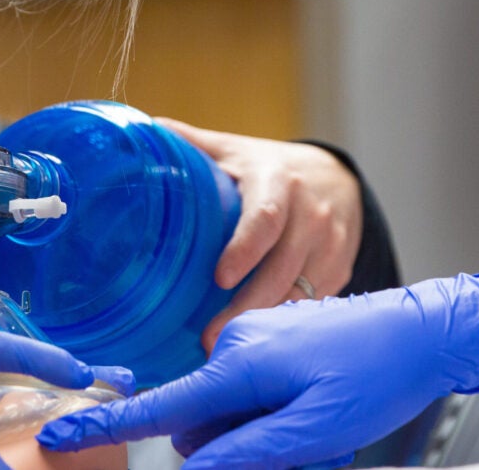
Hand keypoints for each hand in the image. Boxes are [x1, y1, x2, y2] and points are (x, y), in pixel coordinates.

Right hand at [37, 272, 478, 469]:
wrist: (427, 329)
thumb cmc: (379, 373)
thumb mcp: (315, 429)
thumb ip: (249, 450)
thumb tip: (195, 469)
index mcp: (240, 363)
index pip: (162, 406)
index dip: (109, 427)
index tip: (61, 438)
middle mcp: (238, 343)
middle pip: (203, 421)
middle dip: (238, 445)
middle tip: (306, 447)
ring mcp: (255, 338)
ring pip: (231, 409)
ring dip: (263, 430)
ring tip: (322, 427)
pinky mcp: (274, 339)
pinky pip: (253, 390)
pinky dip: (276, 410)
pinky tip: (320, 409)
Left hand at [154, 117, 362, 350]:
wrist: (336, 178)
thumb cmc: (269, 168)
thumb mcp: (233, 149)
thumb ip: (189, 143)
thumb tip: (138, 129)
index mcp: (278, 182)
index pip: (266, 219)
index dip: (245, 249)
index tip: (220, 278)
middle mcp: (311, 215)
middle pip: (282, 269)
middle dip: (248, 307)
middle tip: (212, 338)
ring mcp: (330, 246)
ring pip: (300, 294)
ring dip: (266, 324)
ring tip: (230, 349)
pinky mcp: (340, 271)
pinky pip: (313, 304)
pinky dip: (287, 324)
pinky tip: (262, 342)